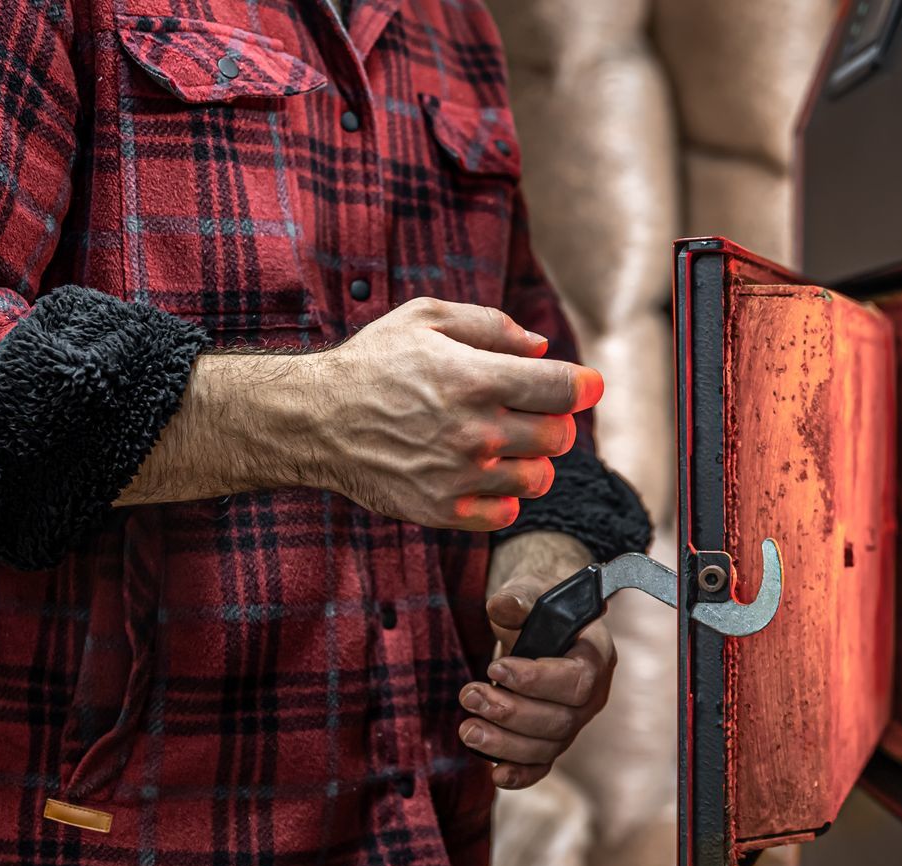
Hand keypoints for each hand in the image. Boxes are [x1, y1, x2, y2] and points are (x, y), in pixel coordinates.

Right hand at [304, 298, 602, 529]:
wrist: (316, 420)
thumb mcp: (426, 317)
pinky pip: (506, 513)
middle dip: (554, 421)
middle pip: (560, 436)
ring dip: (531, 459)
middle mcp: (474, 431)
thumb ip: (491, 326)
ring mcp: (460, 477)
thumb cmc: (373, 363)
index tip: (585, 385)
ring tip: (502, 443)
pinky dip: (505, 496)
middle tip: (530, 412)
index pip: (564, 389)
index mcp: (476, 378)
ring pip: (539, 478)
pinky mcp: (443, 510)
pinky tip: (482, 474)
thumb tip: (541, 348)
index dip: (586, 386)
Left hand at [459, 533, 615, 788]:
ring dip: (505, 743)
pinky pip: (543, 765)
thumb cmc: (535, 606)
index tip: (496, 667)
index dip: (537, 680)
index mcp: (596, 653)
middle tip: (469, 694)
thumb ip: (519, 598)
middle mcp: (592, 694)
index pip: (577, 678)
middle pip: (561, 720)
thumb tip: (508, 607)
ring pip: (548, 746)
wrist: (535, 622)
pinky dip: (521, 774)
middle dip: (511, 712)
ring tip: (467, 728)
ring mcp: (574, 721)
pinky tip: (495, 774)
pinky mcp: (553, 739)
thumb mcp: (527, 591)